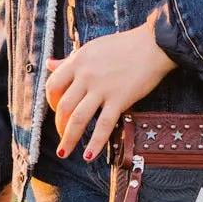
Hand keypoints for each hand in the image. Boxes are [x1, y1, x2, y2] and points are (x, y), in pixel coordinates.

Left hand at [46, 13, 178, 161]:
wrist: (153, 45)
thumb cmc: (123, 45)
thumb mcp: (91, 48)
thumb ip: (70, 59)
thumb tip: (49, 64)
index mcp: (78, 62)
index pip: (53, 85)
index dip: (51, 102)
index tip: (57, 109)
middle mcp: (86, 76)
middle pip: (63, 106)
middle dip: (59, 125)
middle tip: (62, 135)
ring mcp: (102, 89)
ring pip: (77, 119)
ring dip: (68, 139)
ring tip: (63, 152)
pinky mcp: (119, 99)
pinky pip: (103, 126)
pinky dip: (95, 143)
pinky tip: (89, 156)